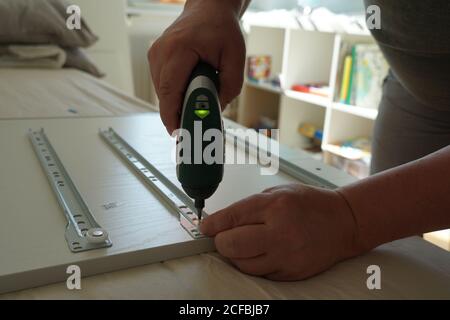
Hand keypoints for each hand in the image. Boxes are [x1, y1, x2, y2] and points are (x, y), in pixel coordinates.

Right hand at [148, 0, 245, 133]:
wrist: (208, 9)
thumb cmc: (221, 29)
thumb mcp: (235, 57)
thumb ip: (230, 87)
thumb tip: (216, 110)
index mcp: (178, 49)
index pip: (170, 90)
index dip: (172, 116)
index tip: (178, 133)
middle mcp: (161, 52)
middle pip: (164, 95)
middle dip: (178, 113)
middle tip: (194, 127)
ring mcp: (155, 55)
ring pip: (162, 92)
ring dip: (178, 103)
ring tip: (196, 105)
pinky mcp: (156, 60)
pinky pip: (163, 86)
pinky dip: (175, 94)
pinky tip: (189, 93)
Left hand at [200, 184, 360, 280]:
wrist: (344, 222)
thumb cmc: (311, 204)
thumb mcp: (278, 192)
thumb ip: (248, 206)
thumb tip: (221, 221)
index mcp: (275, 206)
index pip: (232, 218)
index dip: (212, 224)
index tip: (205, 227)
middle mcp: (280, 232)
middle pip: (232, 245)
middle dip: (221, 241)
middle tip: (224, 236)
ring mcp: (287, 256)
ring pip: (243, 264)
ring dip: (236, 255)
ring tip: (245, 243)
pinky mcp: (292, 273)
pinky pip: (260, 273)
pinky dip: (254, 264)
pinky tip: (262, 252)